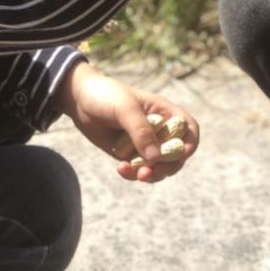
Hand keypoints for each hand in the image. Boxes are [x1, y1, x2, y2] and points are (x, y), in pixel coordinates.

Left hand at [58, 63, 198, 183]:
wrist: (79, 99)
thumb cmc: (105, 95)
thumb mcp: (125, 108)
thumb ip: (140, 131)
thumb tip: (155, 157)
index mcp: (164, 112)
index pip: (189, 129)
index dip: (190, 143)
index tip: (182, 153)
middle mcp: (158, 130)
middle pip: (176, 154)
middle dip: (168, 166)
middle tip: (152, 172)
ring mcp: (143, 144)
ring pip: (159, 166)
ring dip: (151, 174)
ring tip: (135, 174)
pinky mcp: (128, 154)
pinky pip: (138, 170)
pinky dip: (133, 174)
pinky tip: (120, 169)